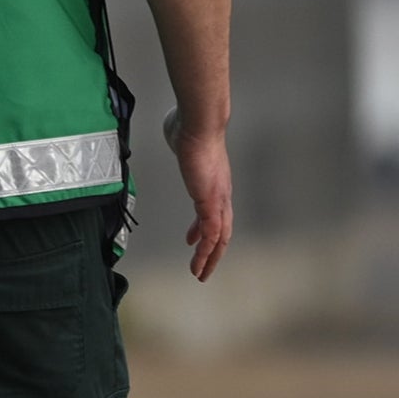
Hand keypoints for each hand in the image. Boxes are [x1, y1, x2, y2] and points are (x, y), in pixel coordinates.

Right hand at [162, 109, 232, 282]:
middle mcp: (219, 193)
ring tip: (199, 273)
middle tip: (202, 268)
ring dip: (210, 257)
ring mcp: (217, 198)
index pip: (213, 212)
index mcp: (212, 182)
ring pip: (219, 236)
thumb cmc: (188, 126)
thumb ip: (180, 141)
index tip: (193, 240)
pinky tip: (200, 261)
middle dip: (213, 251)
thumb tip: (175, 130)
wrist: (199, 124)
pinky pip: (212, 233)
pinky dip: (207, 250)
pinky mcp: (211, 202)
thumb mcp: (181, 139)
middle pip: (222, 230)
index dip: (203, 229)